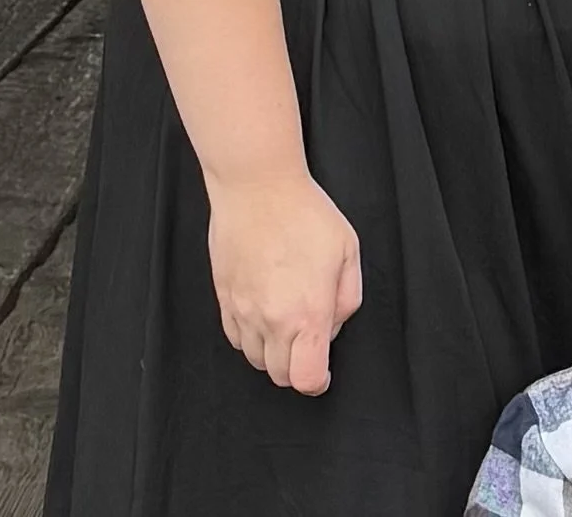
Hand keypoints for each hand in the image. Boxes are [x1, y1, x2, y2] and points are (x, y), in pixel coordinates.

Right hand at [206, 170, 362, 393]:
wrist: (257, 189)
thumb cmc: (305, 213)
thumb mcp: (348, 252)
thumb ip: (346, 299)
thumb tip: (333, 326)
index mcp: (308, 312)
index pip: (307, 378)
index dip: (319, 382)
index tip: (323, 373)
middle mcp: (271, 320)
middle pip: (279, 376)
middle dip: (297, 368)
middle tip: (309, 342)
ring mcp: (242, 311)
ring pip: (255, 359)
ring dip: (273, 352)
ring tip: (288, 322)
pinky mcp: (223, 299)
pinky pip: (236, 338)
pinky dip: (251, 336)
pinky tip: (265, 312)